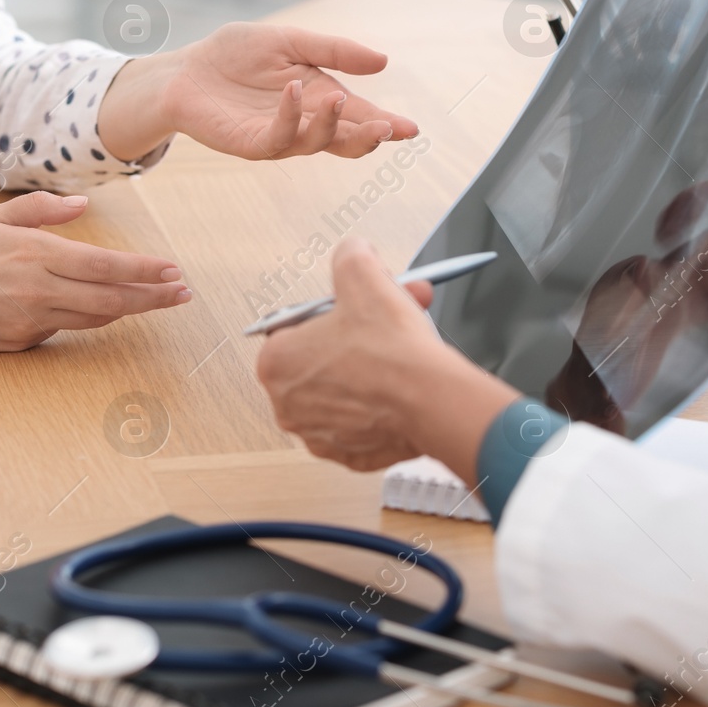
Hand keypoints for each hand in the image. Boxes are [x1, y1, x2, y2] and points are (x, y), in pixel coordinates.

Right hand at [0, 191, 190, 351]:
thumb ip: (39, 209)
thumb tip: (81, 204)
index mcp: (33, 254)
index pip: (105, 265)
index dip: (144, 271)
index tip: (172, 271)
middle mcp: (37, 290)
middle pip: (111, 298)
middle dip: (153, 297)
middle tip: (183, 294)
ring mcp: (29, 321)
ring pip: (94, 318)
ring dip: (129, 310)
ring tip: (157, 301)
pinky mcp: (19, 343)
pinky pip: (62, 329)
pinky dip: (83, 317)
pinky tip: (99, 308)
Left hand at [98, 23, 420, 161]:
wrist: (186, 70)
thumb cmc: (235, 56)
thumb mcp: (291, 42)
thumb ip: (333, 51)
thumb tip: (382, 62)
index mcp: (321, 101)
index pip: (360, 118)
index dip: (386, 125)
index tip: (410, 128)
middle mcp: (305, 124)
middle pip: (346, 140)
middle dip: (370, 136)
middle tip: (390, 129)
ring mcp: (279, 137)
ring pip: (316, 143)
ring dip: (332, 125)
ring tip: (340, 100)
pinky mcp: (251, 143)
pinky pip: (277, 138)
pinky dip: (289, 117)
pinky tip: (294, 92)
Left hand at [254, 238, 517, 479]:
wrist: (432, 400)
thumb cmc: (392, 350)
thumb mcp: (363, 273)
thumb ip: (350, 253)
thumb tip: (353, 251)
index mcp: (275, 362)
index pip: (295, 327)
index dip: (331, 314)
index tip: (355, 311)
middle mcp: (288, 404)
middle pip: (319, 360)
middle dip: (352, 341)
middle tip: (383, 326)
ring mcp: (318, 434)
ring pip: (341, 392)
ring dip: (364, 373)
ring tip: (396, 355)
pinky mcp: (350, 454)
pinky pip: (361, 422)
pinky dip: (378, 407)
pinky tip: (398, 390)